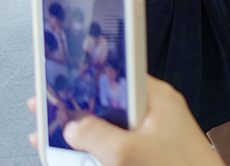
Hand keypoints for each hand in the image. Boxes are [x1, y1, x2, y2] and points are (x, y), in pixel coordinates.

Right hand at [29, 77, 225, 165]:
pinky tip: (82, 153)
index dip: (88, 76)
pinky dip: (101, 144)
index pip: (117, 73)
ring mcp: (156, 128)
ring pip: (113, 122)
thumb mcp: (128, 152)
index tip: (62, 79)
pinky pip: (122, 139)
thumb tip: (73, 127)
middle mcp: (157, 107)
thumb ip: (96, 136)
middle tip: (48, 109)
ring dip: (86, 130)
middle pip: (109, 100)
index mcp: (156, 96)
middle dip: (78, 106)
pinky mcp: (154, 145)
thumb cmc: (181, 165)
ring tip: (56, 135)